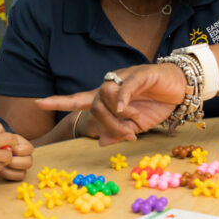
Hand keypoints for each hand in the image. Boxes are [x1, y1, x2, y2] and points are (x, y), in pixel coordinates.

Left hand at [0, 135, 33, 180]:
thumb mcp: (2, 138)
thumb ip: (6, 141)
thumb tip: (9, 149)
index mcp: (25, 146)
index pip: (29, 149)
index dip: (18, 150)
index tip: (8, 149)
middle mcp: (27, 157)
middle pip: (29, 162)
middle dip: (15, 162)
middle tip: (5, 160)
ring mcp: (23, 167)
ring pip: (23, 172)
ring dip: (10, 169)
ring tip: (1, 164)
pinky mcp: (17, 174)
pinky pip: (17, 177)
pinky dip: (8, 174)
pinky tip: (0, 169)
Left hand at [35, 63, 185, 145]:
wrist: (180, 88)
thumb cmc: (156, 105)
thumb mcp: (136, 126)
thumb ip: (118, 133)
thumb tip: (101, 143)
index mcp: (107, 98)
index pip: (79, 99)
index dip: (59, 102)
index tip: (38, 103)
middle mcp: (111, 85)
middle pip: (95, 105)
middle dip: (107, 125)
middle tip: (127, 136)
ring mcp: (124, 78)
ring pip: (107, 96)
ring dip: (119, 115)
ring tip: (136, 122)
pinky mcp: (139, 75)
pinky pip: (125, 87)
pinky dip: (122, 98)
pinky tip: (124, 108)